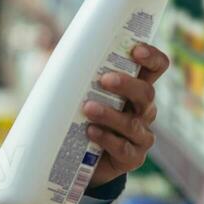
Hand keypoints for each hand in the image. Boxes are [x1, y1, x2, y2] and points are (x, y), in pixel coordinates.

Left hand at [81, 43, 170, 188]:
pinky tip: (91, 131)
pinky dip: (106, 138)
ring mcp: (140, 134)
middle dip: (127, 85)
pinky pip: (123, 148)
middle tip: (104, 80)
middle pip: (146, 93)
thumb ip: (74, 71)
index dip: (152, 57)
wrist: (82, 159)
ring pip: (133, 122)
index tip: (136, 50)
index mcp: (135, 88)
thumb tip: (47, 44)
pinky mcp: (132, 157)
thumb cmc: (83, 116)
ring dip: (110, 114)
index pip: (156, 68)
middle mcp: (144, 110)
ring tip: (88, 108)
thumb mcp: (80, 92)